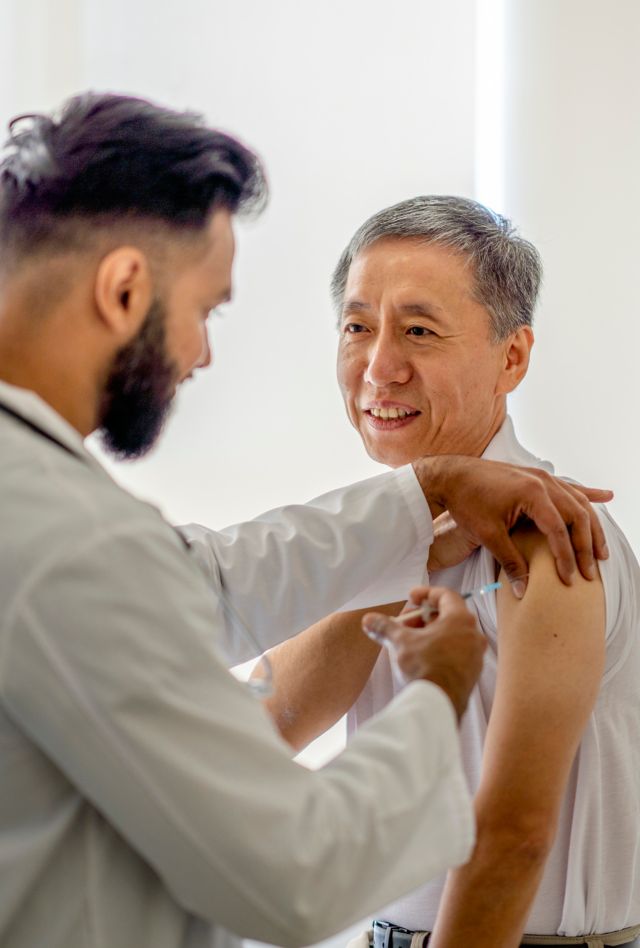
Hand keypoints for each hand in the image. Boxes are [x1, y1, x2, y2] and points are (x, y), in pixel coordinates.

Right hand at [362, 586, 485, 720]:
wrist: (438, 703)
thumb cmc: (425, 666)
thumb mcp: (400, 641)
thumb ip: (385, 627)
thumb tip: (369, 620)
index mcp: (460, 619)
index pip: (445, 595)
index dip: (426, 594)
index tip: (412, 598)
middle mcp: (472, 634)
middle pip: (447, 615)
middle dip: (423, 618)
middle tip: (404, 625)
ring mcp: (475, 655)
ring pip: (452, 635)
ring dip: (430, 634)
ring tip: (410, 643)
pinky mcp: (472, 672)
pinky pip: (456, 652)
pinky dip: (439, 649)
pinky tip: (421, 659)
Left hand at [413, 455, 611, 595]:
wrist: (452, 475)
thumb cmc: (467, 502)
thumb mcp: (488, 535)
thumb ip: (510, 562)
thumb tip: (523, 590)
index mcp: (532, 494)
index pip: (559, 531)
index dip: (566, 557)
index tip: (570, 578)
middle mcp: (542, 482)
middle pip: (577, 516)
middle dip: (586, 546)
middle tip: (591, 571)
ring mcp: (541, 477)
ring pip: (578, 502)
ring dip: (591, 526)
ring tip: (601, 550)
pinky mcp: (537, 476)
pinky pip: (568, 487)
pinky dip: (587, 495)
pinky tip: (606, 496)